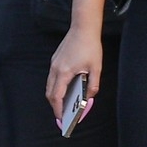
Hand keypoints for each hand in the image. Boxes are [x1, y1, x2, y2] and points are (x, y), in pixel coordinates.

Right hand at [45, 0, 105, 122]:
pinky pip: (53, 78)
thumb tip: (89, 98)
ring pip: (50, 86)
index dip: (58, 110)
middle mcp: (55, 69)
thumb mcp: (96, 68)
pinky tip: (65, 91)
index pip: (56, 96)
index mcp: (64, 72)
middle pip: (50, 93)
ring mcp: (54, 64)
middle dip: (55, 106)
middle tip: (62, 116)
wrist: (83, 28)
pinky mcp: (55, 60)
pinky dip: (56, 87)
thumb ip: (93, 85)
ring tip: (64, 106)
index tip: (61, 119)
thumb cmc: (90, 46)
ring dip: (55, 97)